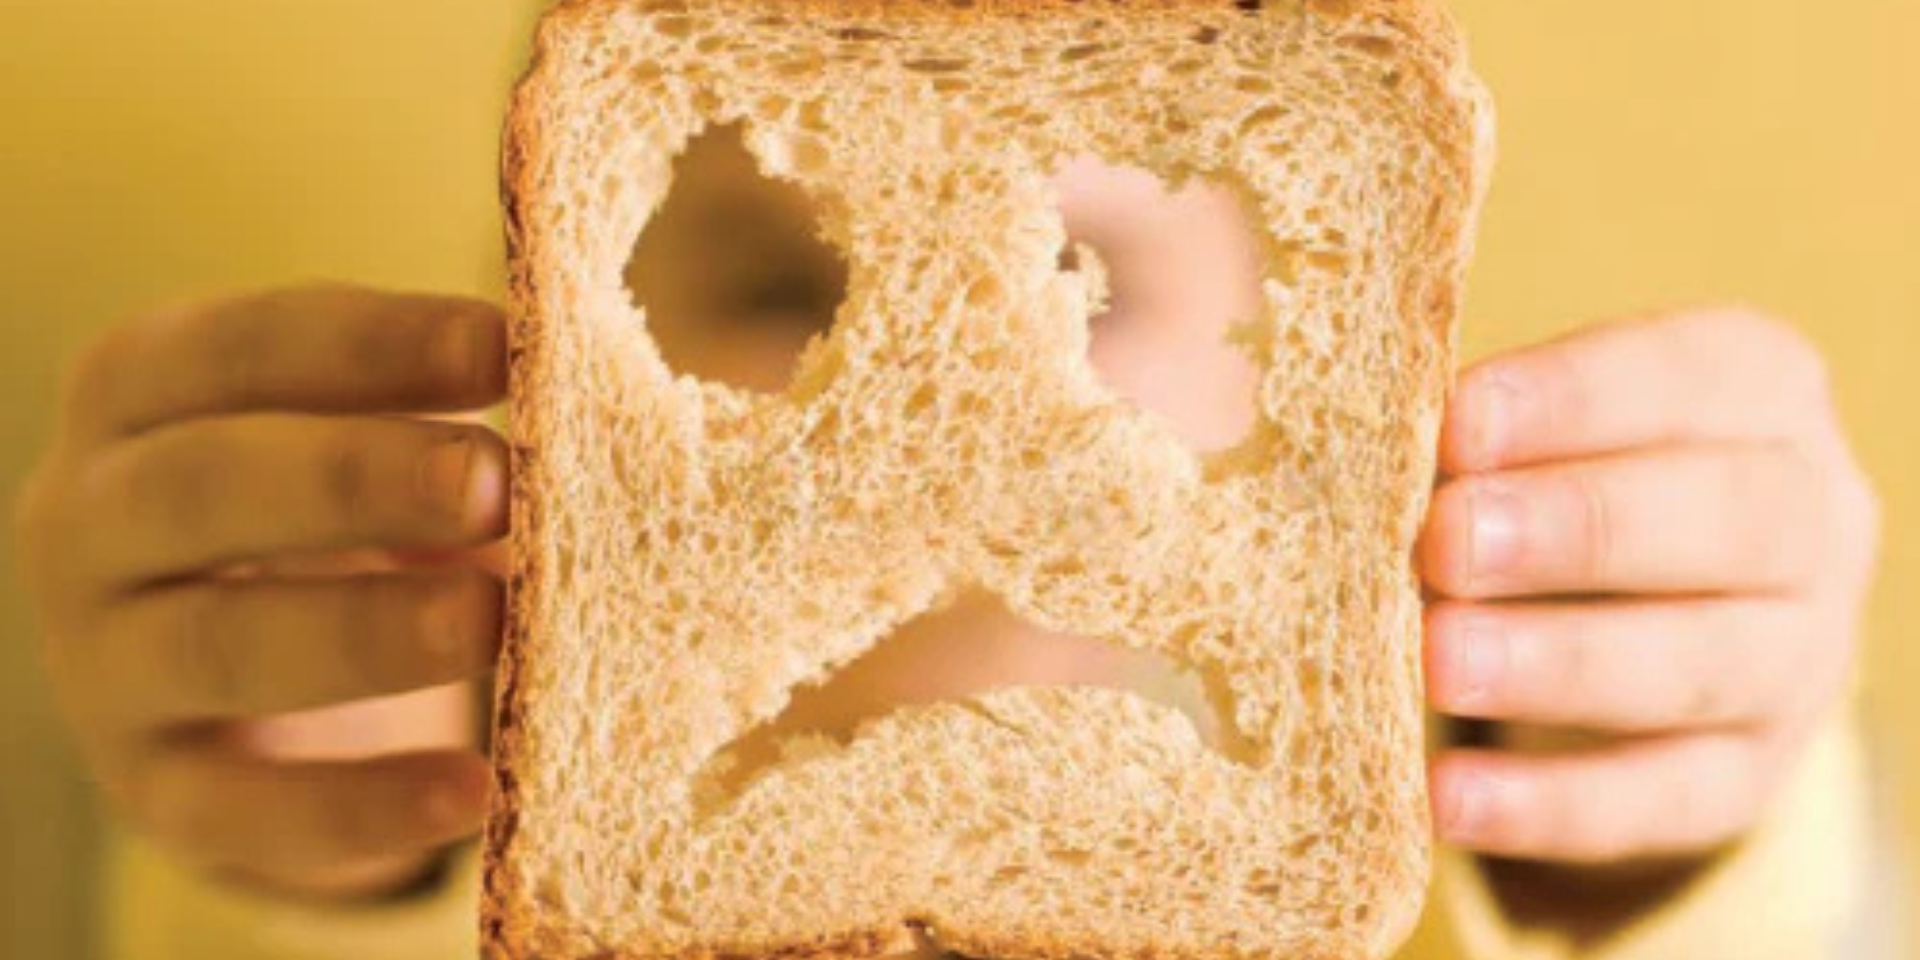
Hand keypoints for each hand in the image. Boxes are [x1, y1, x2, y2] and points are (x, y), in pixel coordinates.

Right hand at [15, 283, 510, 898]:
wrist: (225, 682)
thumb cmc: (321, 515)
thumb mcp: (359, 446)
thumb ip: (443, 427)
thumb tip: (594, 426)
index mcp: (139, 392)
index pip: (242, 348)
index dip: (376, 343)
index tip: (509, 342)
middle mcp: (90, 518)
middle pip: (205, 483)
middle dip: (356, 476)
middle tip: (492, 482)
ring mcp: (106, 664)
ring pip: (218, 643)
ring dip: (364, 631)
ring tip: (494, 619)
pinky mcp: (157, 791)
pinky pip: (244, 809)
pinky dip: (361, 806)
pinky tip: (474, 793)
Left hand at [1420, 307, 1878, 864]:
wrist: (1649, 601)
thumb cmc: (1555, 470)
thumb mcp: (1541, 420)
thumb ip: (1466, 422)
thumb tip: (1348, 438)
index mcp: (1758, 387)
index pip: (1685, 376)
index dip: (1571, 401)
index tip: (1455, 423)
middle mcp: (1811, 519)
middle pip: (1727, 519)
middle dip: (1577, 529)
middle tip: (1446, 542)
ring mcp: (1796, 658)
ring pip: (1700, 665)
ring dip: (1561, 665)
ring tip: (1437, 663)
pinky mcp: (1751, 774)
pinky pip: (1662, 798)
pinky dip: (1551, 803)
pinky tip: (1449, 797)